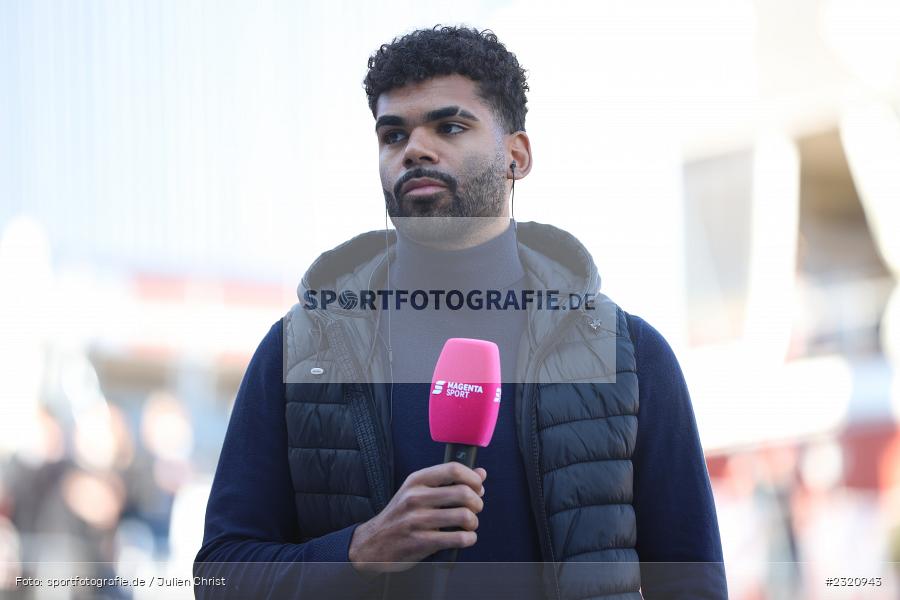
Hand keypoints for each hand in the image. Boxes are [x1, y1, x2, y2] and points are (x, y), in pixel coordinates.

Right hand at [349, 463, 486, 572]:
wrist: (372, 543)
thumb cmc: (401, 515)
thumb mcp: (417, 491)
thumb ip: (448, 481)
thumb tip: (481, 473)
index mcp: (416, 480)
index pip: (453, 469)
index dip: (473, 478)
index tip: (478, 487)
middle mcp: (415, 497)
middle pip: (463, 493)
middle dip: (477, 503)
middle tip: (474, 509)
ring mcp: (417, 520)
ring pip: (464, 516)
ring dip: (473, 522)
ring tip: (469, 525)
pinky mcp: (421, 542)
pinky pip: (458, 538)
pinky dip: (469, 539)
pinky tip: (465, 538)